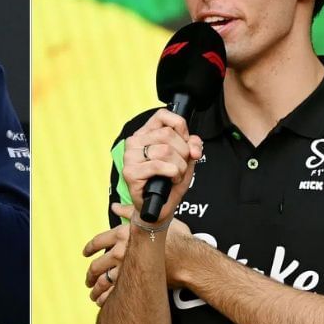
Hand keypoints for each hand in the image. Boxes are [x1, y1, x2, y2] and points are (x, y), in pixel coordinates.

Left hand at [86, 204, 192, 304]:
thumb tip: (116, 206)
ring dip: (96, 289)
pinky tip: (104, 301)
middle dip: (90, 274)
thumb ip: (131, 212)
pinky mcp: (134, 283)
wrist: (189, 260)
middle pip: (97, 266)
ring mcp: (126, 269)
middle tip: (88, 279)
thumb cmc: (176, 240)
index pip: (98, 241)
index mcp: (123, 235)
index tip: (86, 253)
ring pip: (103, 282)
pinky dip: (106, 299)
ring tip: (94, 294)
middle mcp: (121, 252)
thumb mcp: (154, 220)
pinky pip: (114, 293)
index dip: (89, 248)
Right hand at [122, 109, 202, 224]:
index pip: (162, 115)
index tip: (186, 141)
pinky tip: (172, 179)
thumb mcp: (186, 160)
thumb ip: (192, 146)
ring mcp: (129, 157)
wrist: (160, 207)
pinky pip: (158, 165)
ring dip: (180, 165)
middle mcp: (134, 142)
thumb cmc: (169, 182)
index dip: (180, 126)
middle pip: (168, 134)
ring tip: (177, 175)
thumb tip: (193, 145)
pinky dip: (172, 173)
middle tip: (183, 165)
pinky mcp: (130, 172)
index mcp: (145, 134)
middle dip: (184, 151)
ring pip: (165, 150)